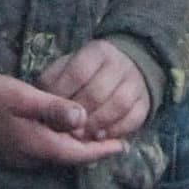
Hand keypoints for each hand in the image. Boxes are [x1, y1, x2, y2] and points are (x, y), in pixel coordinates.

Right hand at [0, 71, 126, 167]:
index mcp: (36, 146)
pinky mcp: (10, 152)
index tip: (123, 146)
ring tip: (96, 136)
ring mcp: (18, 158)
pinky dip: (59, 145)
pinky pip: (43, 152)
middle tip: (115, 139)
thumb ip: (54, 108)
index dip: (101, 151)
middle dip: (92, 151)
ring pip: (55, 156)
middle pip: (68, 159)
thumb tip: (83, 119)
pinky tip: (65, 132)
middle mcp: (29, 159)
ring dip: (75, 148)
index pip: (77, 155)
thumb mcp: (25, 97)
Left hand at [36, 40, 152, 140]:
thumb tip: (43, 103)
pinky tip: (100, 137)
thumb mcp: (66, 67)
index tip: (51, 111)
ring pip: (118, 105)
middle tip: (65, 129)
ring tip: (81, 135)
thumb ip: (53, 82)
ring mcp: (136, 82)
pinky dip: (116, 131)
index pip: (78, 73)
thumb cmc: (85, 72)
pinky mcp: (145, 102)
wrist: (124, 68)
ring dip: (97, 124)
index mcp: (97, 51)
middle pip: (97, 92)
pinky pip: (134, 119)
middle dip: (78, 115)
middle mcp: (120, 64)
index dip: (62, 96)